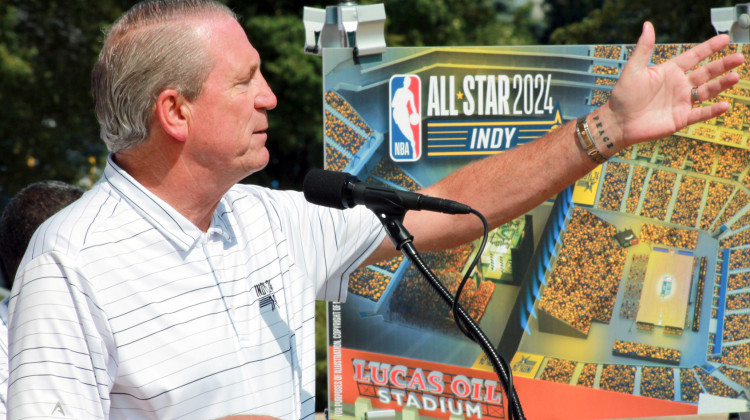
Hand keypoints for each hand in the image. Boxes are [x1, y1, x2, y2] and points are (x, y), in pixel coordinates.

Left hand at [604, 21, 743, 147]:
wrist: (617, 123)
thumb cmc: (622, 96)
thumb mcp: (633, 69)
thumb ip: (643, 48)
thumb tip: (647, 25)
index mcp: (669, 71)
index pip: (693, 56)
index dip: (709, 48)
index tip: (725, 39)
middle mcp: (678, 85)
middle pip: (706, 73)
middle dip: (722, 65)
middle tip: (740, 57)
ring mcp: (681, 102)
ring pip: (707, 91)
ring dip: (721, 84)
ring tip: (735, 77)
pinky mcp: (680, 118)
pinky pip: (700, 114)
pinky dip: (712, 111)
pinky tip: (725, 105)